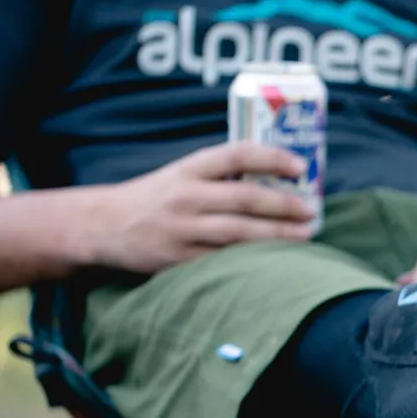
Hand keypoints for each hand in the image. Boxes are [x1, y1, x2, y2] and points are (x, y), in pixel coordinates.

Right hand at [88, 142, 315, 272]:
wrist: (104, 225)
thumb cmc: (155, 198)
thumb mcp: (181, 175)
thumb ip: (219, 177)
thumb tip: (275, 182)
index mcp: (189, 169)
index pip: (237, 155)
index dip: (272, 158)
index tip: (300, 166)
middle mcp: (186, 196)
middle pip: (245, 198)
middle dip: (284, 205)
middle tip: (311, 211)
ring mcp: (183, 230)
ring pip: (239, 234)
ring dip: (276, 236)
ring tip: (304, 236)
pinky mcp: (179, 260)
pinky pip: (223, 262)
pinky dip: (252, 263)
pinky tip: (275, 263)